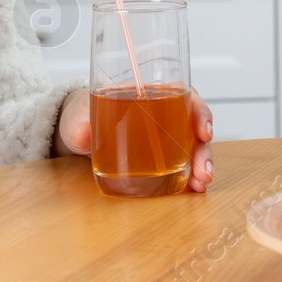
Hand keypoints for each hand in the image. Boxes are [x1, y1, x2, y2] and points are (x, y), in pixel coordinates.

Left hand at [53, 87, 215, 192]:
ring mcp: (164, 136)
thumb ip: (79, 123)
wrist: (78, 130)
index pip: (185, 95)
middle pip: (194, 126)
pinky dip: (190, 175)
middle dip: (203, 149)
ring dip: (201, 165)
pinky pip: (181, 163)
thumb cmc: (84, 114)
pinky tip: (193, 188)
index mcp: (150, 93)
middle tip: (202, 170)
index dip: (200, 112)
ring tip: (200, 183)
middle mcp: (164, 113)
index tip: (204, 132)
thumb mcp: (79, 115)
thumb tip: (82, 133)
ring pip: (192, 146)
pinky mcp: (159, 156)